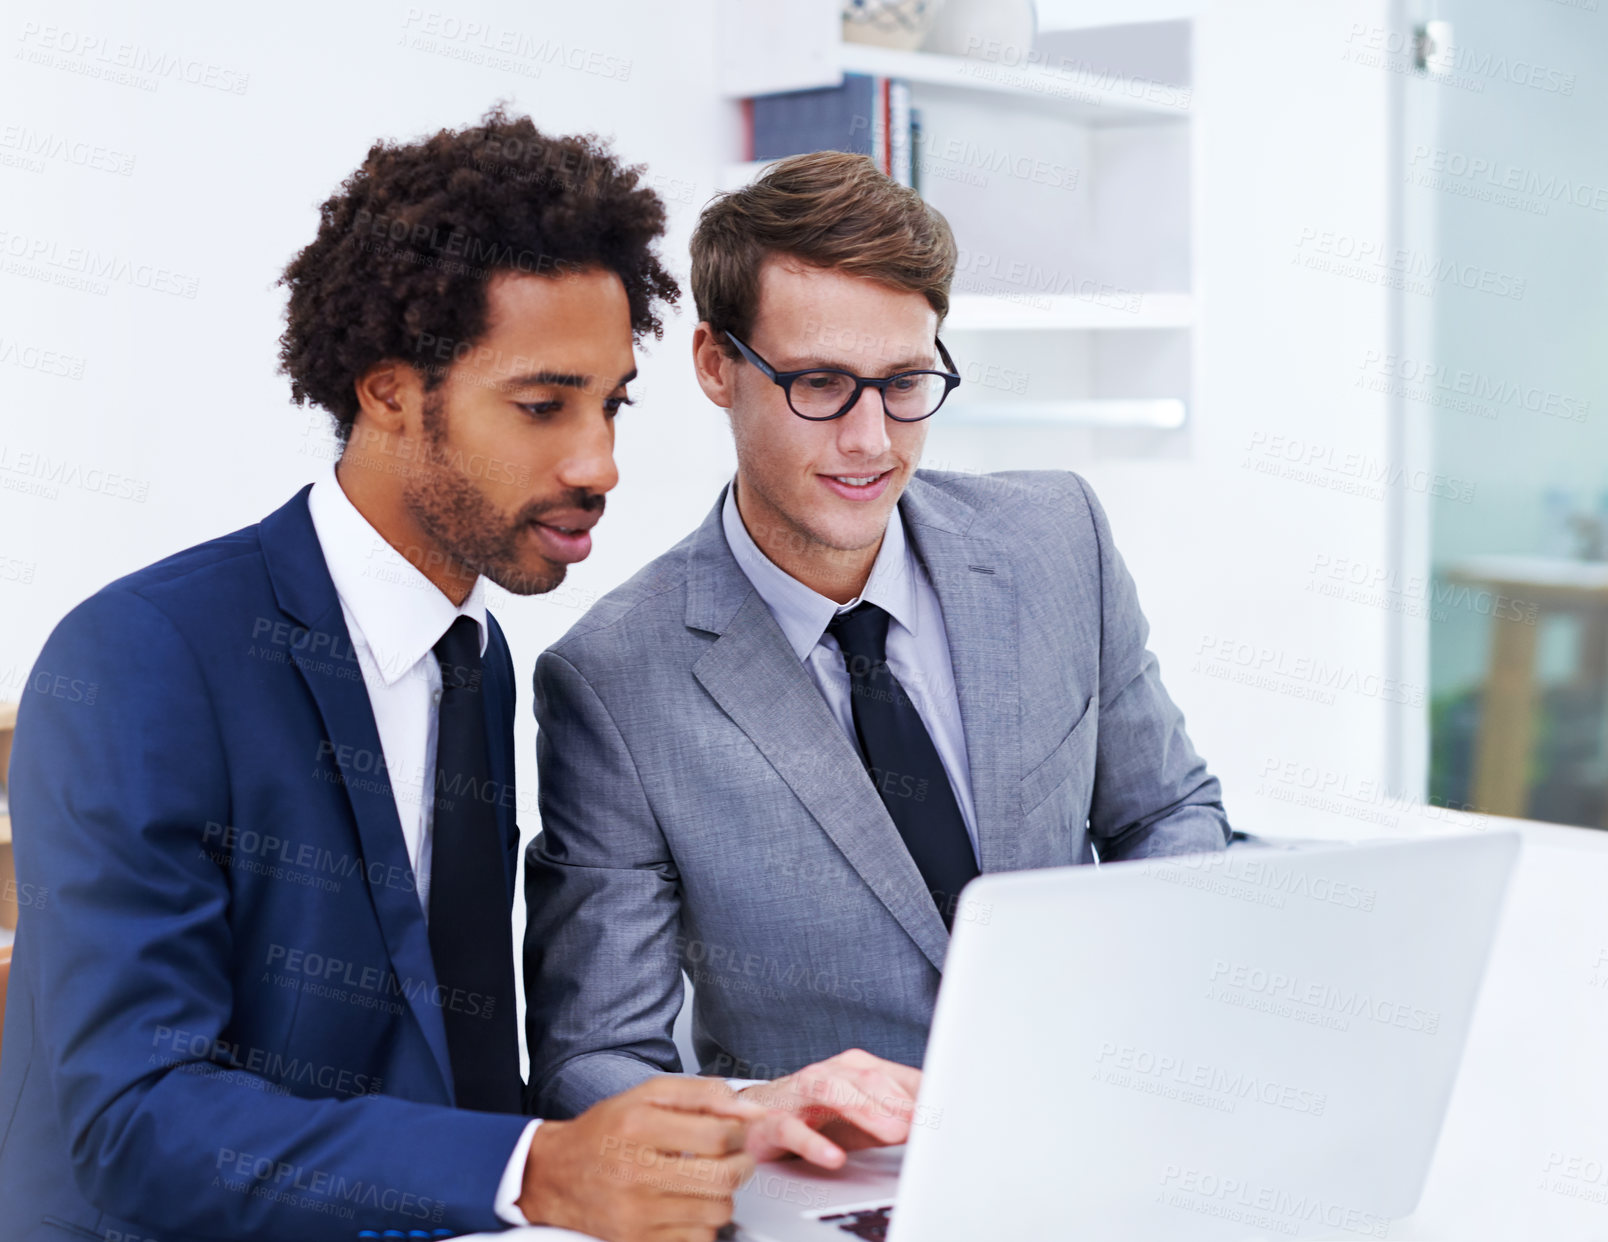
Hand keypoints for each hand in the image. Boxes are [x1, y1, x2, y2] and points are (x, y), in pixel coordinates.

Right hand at [518, 1076, 763, 1241]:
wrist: (555, 1174)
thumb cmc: (605, 1131)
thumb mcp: (648, 1095)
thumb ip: (703, 1094)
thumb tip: (750, 1110)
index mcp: (639, 1127)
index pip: (718, 1136)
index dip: (739, 1133)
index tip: (734, 1132)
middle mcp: (636, 1173)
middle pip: (723, 1178)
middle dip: (740, 1165)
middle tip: (732, 1157)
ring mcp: (637, 1213)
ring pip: (717, 1212)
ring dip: (722, 1195)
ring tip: (705, 1180)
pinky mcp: (638, 1241)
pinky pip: (699, 1239)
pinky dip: (703, 1222)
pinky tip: (688, 1203)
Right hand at [739, 1049, 921, 1167]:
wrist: (755, 1119)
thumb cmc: (817, 1117)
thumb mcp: (864, 1118)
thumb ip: (898, 1118)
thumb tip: (937, 1129)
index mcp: (855, 1069)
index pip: (897, 1076)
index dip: (924, 1095)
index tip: (948, 1114)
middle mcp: (828, 1074)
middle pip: (867, 1078)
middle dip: (899, 1101)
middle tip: (925, 1125)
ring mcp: (798, 1095)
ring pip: (832, 1091)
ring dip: (866, 1110)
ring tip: (893, 1132)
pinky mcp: (772, 1122)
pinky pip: (792, 1130)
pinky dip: (815, 1144)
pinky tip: (835, 1158)